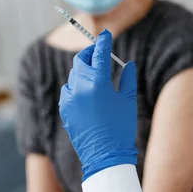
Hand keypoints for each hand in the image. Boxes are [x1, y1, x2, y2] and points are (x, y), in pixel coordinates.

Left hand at [59, 30, 137, 180]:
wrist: (105, 156)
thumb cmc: (121, 128)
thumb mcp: (128, 100)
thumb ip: (127, 78)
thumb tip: (127, 64)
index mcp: (98, 82)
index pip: (100, 53)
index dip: (103, 42)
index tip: (104, 34)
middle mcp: (80, 87)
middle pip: (81, 60)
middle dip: (90, 54)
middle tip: (98, 53)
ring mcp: (70, 99)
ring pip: (74, 75)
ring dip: (83, 71)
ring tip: (95, 76)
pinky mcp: (64, 109)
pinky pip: (68, 91)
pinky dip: (76, 87)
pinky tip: (85, 92)